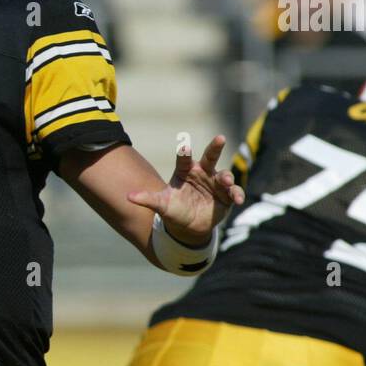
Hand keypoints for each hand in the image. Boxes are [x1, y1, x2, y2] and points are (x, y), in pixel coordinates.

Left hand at [128, 135, 244, 245]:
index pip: (184, 159)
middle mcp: (202, 173)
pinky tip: (238, 200)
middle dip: (215, 147)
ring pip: (224, 175)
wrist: (188, 227)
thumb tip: (128, 197)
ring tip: (226, 181)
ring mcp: (216, 183)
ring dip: (226, 177)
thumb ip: (147, 199)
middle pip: (210, 157)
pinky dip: (237, 194)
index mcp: (186, 171)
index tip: (185, 148)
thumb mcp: (161, 204)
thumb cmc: (173, 210)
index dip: (184, 153)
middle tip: (220, 138)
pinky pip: (234, 192)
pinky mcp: (227, 196)